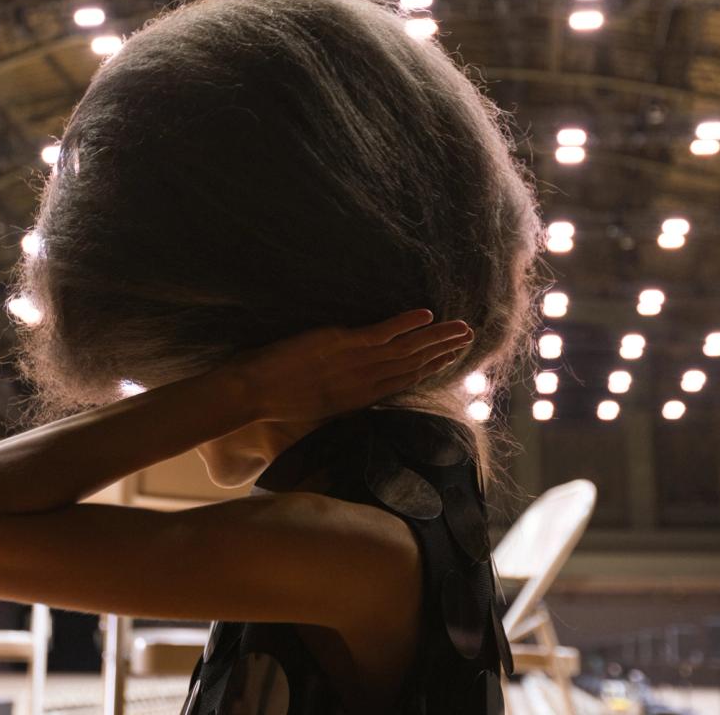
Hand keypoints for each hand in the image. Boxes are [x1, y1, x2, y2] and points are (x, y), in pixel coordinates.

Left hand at [222, 309, 474, 423]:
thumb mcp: (315, 403)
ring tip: (461, 329)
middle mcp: (363, 383)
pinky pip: (382, 332)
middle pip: (412, 366)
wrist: (252, 393)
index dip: (429, 369)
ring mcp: (355, 363)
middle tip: (468, 340)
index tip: (449, 359)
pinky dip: (406, 323)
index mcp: (357, 399)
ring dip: (436, 338)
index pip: (401, 382)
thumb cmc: (275, 399)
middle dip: (442, 352)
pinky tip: (426, 315)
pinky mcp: (342, 344)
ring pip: (406, 350)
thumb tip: (348, 382)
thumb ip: (338, 392)